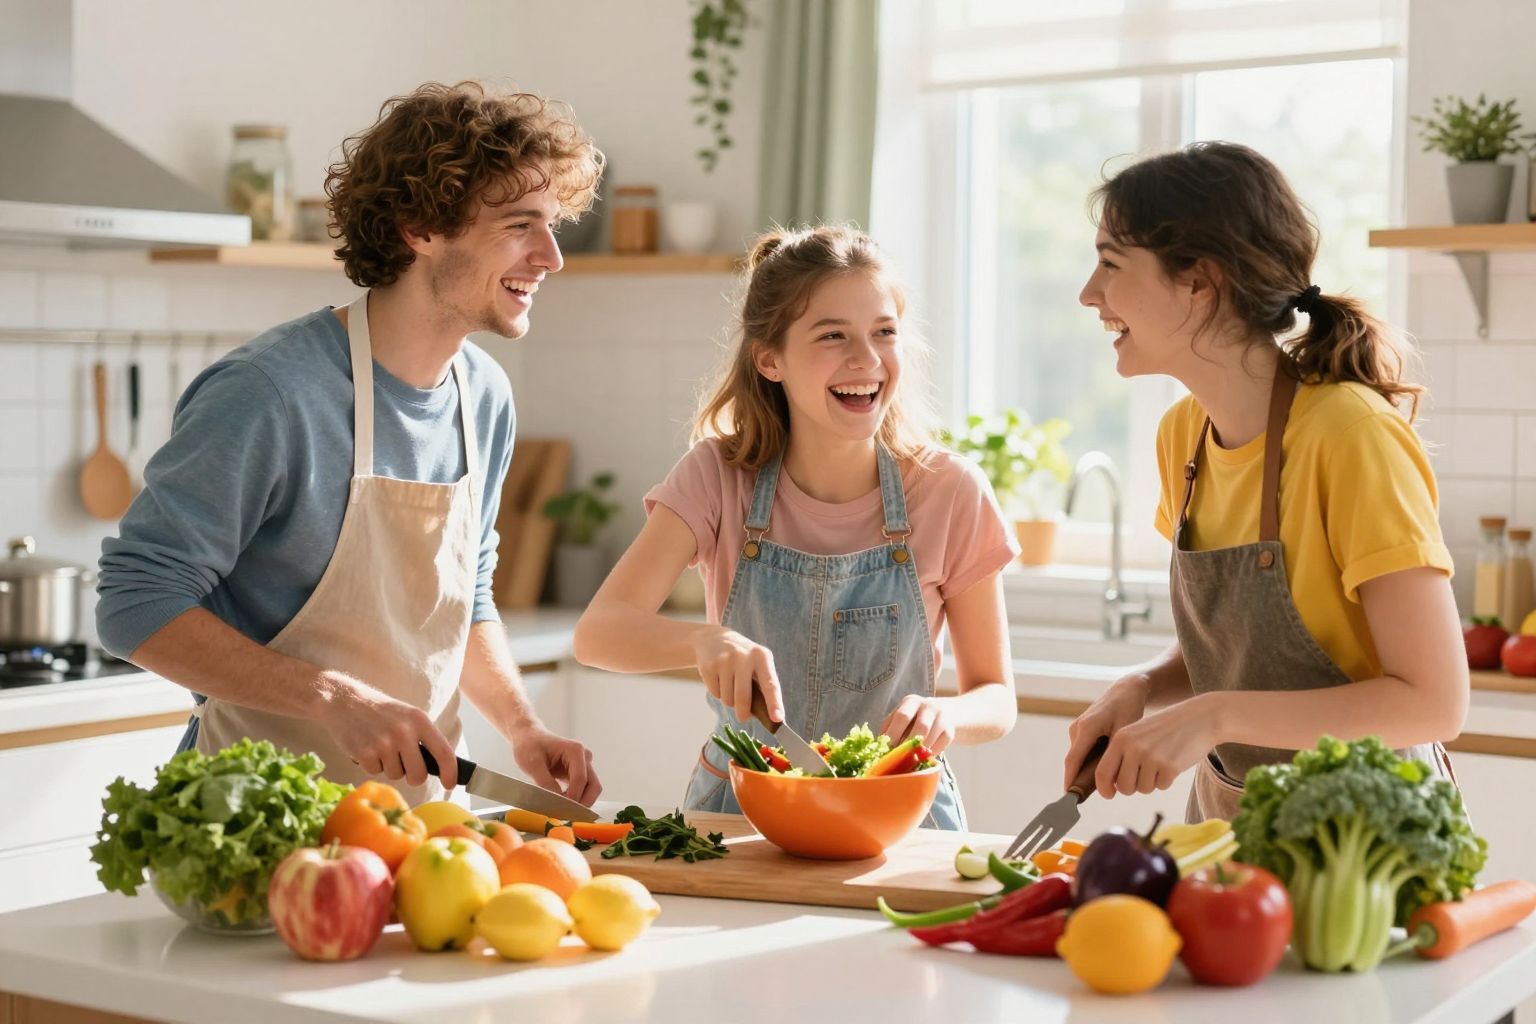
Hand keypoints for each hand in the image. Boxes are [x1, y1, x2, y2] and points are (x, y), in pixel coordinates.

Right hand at [317, 670, 457, 789]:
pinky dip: (372, 764)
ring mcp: (384, 743)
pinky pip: (376, 772)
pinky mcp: (364, 753)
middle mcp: (404, 732)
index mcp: (420, 721)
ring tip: (380, 746)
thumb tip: (440, 766)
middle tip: (404, 765)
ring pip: (396, 775)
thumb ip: (423, 737)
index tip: (450, 784)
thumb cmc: (380, 711)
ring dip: (389, 766)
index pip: (443, 752)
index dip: (450, 772)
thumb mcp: (408, 716)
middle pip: (419, 775)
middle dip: (413, 776)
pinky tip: (367, 747)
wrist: (344, 700)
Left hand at [511, 725, 602, 805]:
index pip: (580, 779)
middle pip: (593, 786)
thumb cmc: (529, 746)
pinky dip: (576, 799)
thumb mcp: (532, 764)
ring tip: (562, 810)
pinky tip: (561, 804)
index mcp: (576, 750)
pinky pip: (583, 789)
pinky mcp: (579, 772)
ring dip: (580, 802)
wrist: (529, 737)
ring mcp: (584, 765)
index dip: (573, 798)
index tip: (560, 811)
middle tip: (565, 815)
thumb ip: (545, 783)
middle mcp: (584, 757)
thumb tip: (556, 802)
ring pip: (591, 789)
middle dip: (582, 803)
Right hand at [692, 626, 782, 723]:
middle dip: (743, 712)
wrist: (714, 639)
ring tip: (729, 684)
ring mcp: (724, 660)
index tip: (777, 719)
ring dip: (729, 699)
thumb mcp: (757, 663)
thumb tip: (768, 715)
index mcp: (762, 656)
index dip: (774, 703)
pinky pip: (715, 693)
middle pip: (743, 697)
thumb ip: (763, 685)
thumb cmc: (743, 658)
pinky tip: (719, 678)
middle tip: (743, 718)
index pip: (770, 684)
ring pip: (727, 699)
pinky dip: (717, 693)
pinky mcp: (709, 666)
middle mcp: (743, 657)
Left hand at [879, 695, 955, 755]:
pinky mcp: (951, 730)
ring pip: (931, 738)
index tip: (885, 750)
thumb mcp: (904, 716)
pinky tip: (924, 757)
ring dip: (918, 752)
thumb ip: (891, 728)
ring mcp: (942, 717)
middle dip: (908, 745)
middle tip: (899, 759)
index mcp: (910, 701)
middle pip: (920, 727)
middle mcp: (928, 706)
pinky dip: (930, 753)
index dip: (893, 734)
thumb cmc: (916, 718)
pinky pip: (940, 746)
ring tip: (909, 761)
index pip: (901, 717)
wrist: (949, 713)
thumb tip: (877, 747)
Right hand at [1063, 672, 1148, 789]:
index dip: (1071, 780)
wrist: (1126, 691)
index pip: (1073, 759)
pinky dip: (1090, 762)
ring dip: (1087, 771)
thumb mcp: (1125, 733)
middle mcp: (1078, 728)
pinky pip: (1083, 751)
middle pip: (1074, 761)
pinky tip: (1105, 770)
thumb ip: (1116, 755)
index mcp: (1087, 727)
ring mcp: (1078, 729)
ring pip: (1079, 757)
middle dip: (1080, 779)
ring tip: (1103, 785)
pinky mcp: (1082, 730)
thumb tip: (1111, 780)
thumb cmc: (1128, 710)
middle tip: (1092, 796)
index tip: (1070, 796)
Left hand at [1093, 694, 1218, 798]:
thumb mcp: (1137, 733)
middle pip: (1123, 786)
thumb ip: (1121, 754)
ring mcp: (1152, 757)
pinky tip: (1172, 763)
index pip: (1102, 772)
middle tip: (1143, 776)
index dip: (1104, 788)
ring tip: (1160, 763)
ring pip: (1143, 789)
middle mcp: (1133, 748)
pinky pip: (1161, 786)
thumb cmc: (1166, 729)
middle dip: (1132, 787)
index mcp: (1121, 738)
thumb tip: (1111, 785)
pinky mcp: (1169, 767)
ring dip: (1151, 782)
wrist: (1200, 718)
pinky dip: (1166, 780)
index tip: (1109, 794)